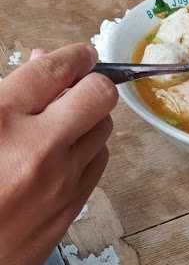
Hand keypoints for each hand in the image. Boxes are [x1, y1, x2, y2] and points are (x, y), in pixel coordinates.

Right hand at [0, 44, 117, 264]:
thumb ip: (4, 93)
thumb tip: (42, 63)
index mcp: (0, 117)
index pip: (55, 68)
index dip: (74, 55)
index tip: (80, 54)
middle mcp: (37, 147)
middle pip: (98, 95)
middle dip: (92, 82)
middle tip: (78, 83)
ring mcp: (59, 182)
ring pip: (103, 130)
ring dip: (89, 117)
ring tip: (66, 119)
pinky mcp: (69, 210)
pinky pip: (97, 165)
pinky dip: (87, 151)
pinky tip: (64, 153)